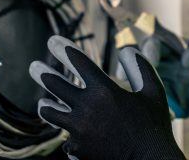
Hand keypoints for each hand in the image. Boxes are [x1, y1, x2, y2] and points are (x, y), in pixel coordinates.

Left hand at [29, 35, 185, 159]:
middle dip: (43, 73)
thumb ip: (140, 67)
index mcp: (104, 90)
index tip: (53, 41)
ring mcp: (79, 130)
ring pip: (52, 113)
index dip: (63, 49)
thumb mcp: (154, 92)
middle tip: (34, 67)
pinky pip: (67, 141)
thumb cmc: (154, 127)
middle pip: (56, 85)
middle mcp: (87, 108)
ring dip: (47, 107)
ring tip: (43, 104)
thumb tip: (127, 50)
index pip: (78, 62)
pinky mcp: (77, 149)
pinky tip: (71, 138)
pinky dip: (70, 138)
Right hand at [143, 32, 188, 119]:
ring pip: (140, 84)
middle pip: (137, 62)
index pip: (153, 43)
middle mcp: (165, 64)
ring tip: (153, 100)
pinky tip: (171, 113)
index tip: (152, 62)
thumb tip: (185, 59)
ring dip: (143, 91)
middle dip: (132, 70)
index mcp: (174, 48)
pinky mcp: (168, 104)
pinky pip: (154, 106)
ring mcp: (165, 84)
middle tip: (137, 81)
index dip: (148, 51)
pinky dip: (158, 108)